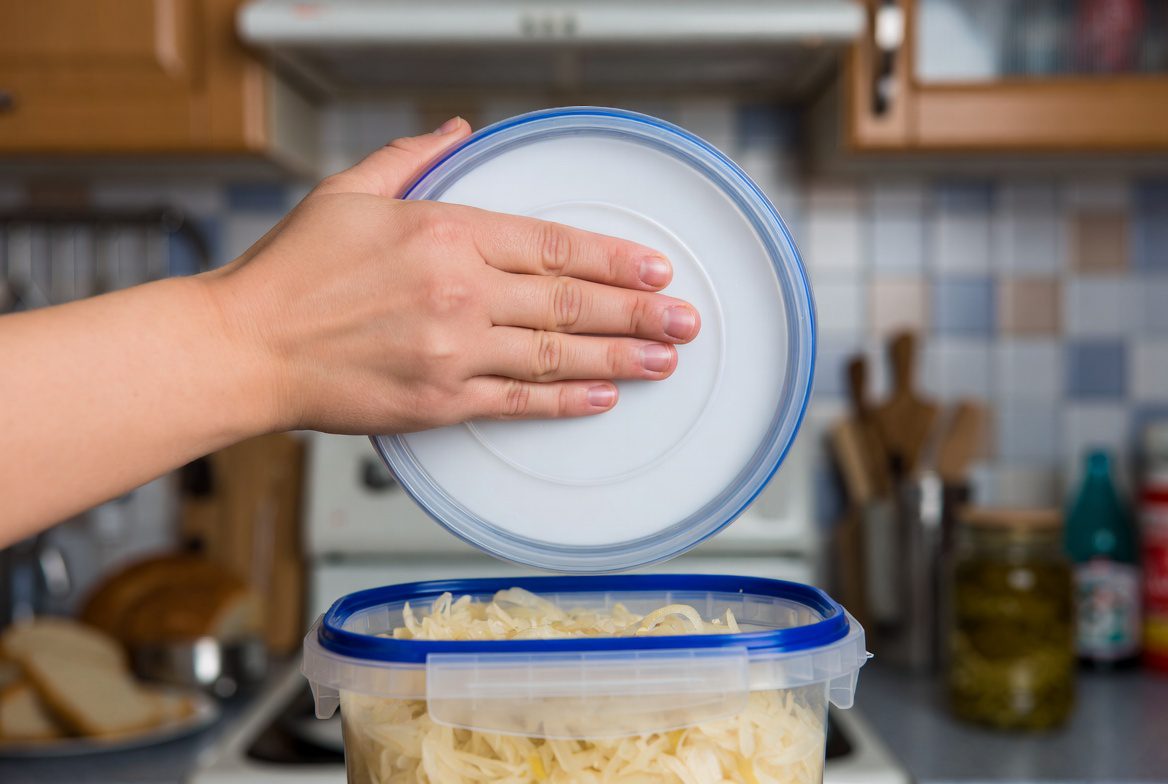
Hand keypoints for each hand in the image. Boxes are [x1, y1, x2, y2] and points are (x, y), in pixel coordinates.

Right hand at [205, 118, 700, 434]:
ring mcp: (452, 352)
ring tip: (664, 361)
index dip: (614, 260)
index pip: (553, 245)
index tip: (655, 270)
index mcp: (444, 233)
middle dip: (638, 313)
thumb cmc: (291, 271)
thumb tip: (459, 129)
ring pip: (555, 355)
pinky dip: (565, 401)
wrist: (247, 346)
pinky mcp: (439, 402)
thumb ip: (412, 157)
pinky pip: (517, 402)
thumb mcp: (349, 192)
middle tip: (685, 321)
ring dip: (619, 359)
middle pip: (569, 302)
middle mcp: (458, 293)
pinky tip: (602, 397)